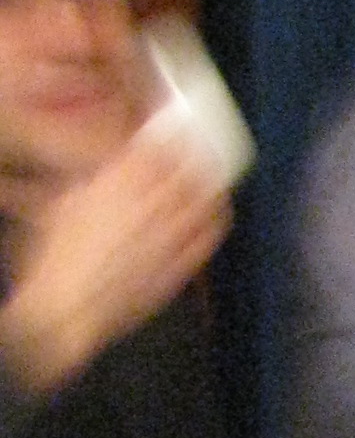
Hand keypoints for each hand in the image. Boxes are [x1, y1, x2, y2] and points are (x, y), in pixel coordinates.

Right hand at [0, 126, 226, 392]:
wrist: (67, 311)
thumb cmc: (55, 259)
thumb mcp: (63, 207)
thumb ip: (94, 182)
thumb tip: (113, 167)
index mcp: (114, 186)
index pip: (157, 148)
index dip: (172, 135)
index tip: (179, 126)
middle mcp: (149, 205)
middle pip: (187, 168)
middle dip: (197, 152)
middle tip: (203, 143)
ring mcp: (170, 235)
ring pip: (204, 198)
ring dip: (211, 180)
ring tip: (214, 171)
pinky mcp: (182, 265)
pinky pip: (209, 235)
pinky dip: (216, 217)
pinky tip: (217, 210)